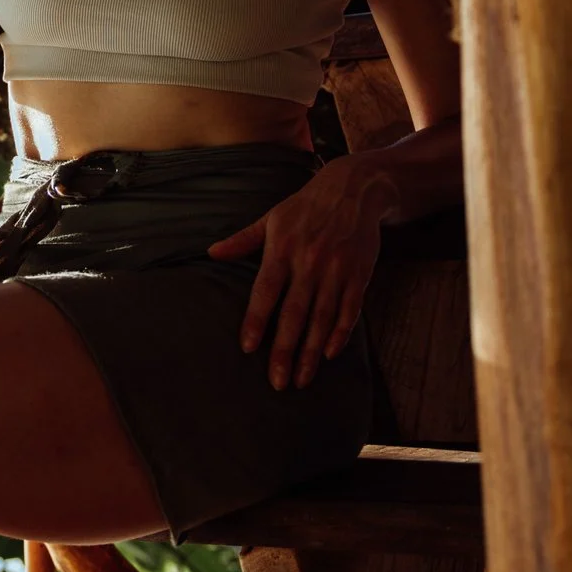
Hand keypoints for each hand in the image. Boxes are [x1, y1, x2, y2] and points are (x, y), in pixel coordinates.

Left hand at [206, 158, 387, 389]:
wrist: (354, 189)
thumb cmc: (305, 206)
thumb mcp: (271, 217)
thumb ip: (243, 240)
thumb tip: (211, 252)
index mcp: (283, 249)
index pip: (266, 291)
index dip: (257, 320)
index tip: (248, 348)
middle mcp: (309, 263)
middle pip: (295, 313)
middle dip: (285, 350)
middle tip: (277, 382)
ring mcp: (336, 270)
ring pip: (322, 318)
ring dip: (312, 352)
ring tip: (302, 379)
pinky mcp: (359, 275)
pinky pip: (350, 310)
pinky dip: (341, 334)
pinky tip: (330, 354)